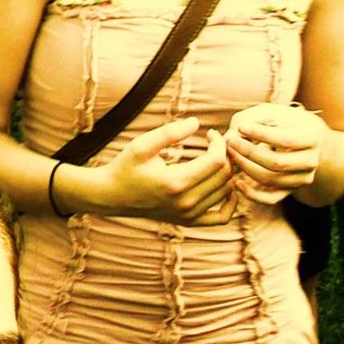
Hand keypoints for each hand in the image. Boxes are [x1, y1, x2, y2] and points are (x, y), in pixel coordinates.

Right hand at [89, 117, 238, 225]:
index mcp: (175, 182)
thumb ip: (170, 132)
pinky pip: (221, 217)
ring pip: (226, 192)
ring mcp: (188, 215)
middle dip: (225, 154)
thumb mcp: (142, 144)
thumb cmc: (125, 167)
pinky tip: (227, 188)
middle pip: (224, 175)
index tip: (210, 133)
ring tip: (218, 159)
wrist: (112, 195)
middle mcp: (185, 202)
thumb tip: (197, 122)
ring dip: (228, 173)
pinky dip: (231, 204)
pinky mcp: (189, 221)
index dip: (219, 143)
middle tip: (216, 143)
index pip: (216, 160)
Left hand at [224, 104, 325, 203]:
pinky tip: (237, 183)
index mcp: (311, 138)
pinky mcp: (291, 190)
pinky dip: (252, 194)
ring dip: (246, 168)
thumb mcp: (272, 112)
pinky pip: (272, 199)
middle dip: (248, 152)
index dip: (261, 134)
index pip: (285, 140)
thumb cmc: (284, 121)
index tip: (241, 127)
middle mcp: (311, 161)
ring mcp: (302, 178)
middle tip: (229, 142)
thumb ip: (251, 119)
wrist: (307, 139)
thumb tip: (229, 137)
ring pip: (271, 179)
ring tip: (230, 155)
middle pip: (277, 163)